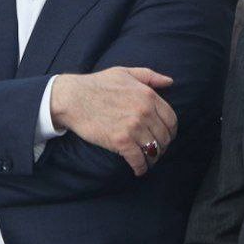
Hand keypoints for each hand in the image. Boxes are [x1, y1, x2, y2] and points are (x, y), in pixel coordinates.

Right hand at [50, 66, 177, 175]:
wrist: (73, 98)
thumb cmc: (98, 84)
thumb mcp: (126, 73)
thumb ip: (150, 76)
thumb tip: (170, 81)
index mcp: (149, 96)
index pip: (171, 119)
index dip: (171, 131)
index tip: (167, 136)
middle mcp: (145, 112)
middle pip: (164, 136)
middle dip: (162, 146)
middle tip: (157, 150)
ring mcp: (133, 127)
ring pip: (154, 149)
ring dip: (153, 158)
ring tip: (149, 160)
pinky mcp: (120, 141)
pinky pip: (138, 159)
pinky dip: (140, 167)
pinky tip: (139, 170)